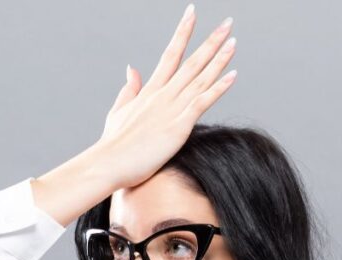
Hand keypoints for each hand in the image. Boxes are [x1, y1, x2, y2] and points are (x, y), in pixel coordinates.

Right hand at [96, 4, 237, 189]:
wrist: (108, 162)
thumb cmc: (113, 144)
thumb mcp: (118, 111)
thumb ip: (129, 89)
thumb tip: (132, 68)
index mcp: (150, 91)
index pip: (170, 54)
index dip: (183, 33)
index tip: (192, 13)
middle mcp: (162, 95)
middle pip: (191, 62)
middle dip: (211, 42)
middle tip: (227, 23)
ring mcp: (171, 109)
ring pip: (200, 78)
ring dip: (219, 59)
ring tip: (233, 41)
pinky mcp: (178, 126)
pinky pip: (202, 102)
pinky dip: (218, 88)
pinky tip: (233, 75)